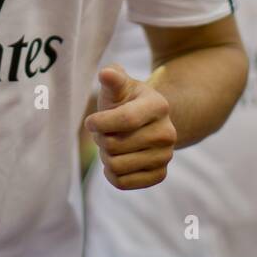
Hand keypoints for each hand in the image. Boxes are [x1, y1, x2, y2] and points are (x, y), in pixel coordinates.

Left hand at [84, 64, 176, 189]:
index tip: (89, 122)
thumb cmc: (126, 101)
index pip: (125, 119)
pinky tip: (116, 161)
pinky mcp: (160, 174)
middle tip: (105, 132)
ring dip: (105, 156)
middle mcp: (167, 133)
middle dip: (101, 139)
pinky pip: (122, 182)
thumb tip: (106, 73)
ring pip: (116, 165)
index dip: (100, 123)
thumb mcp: (120, 86)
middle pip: (115, 145)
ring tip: (112, 145)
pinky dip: (111, 173)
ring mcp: (166, 156)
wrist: (148, 122)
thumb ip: (113, 78)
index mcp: (159, 106)